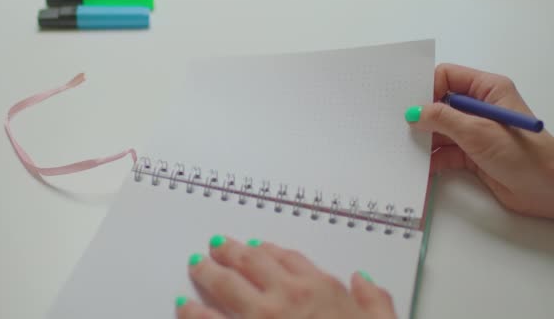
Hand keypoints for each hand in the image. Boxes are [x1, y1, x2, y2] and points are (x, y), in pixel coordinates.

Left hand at [176, 235, 395, 318]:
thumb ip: (374, 299)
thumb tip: (364, 281)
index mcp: (318, 288)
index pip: (287, 257)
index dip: (267, 250)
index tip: (257, 247)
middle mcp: (285, 297)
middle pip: (250, 262)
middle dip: (230, 251)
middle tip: (216, 246)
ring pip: (226, 285)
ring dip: (208, 272)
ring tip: (196, 264)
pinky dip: (195, 313)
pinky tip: (184, 307)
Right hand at [406, 63, 553, 218]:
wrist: (546, 190)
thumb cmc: (522, 153)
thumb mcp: (477, 131)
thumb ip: (442, 119)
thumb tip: (413, 113)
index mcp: (486, 90)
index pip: (447, 77)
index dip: (426, 88)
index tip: (408, 103)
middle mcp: (479, 108)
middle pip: (439, 104)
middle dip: (420, 116)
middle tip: (397, 125)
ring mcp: (474, 132)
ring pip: (439, 130)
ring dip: (423, 140)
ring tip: (402, 148)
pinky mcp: (471, 155)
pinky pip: (443, 152)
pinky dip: (431, 159)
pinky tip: (417, 166)